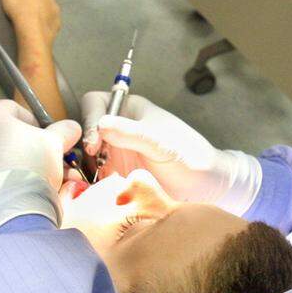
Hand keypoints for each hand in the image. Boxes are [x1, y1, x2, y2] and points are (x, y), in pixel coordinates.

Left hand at [0, 100, 81, 257]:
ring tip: (36, 184)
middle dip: (27, 150)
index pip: (15, 111)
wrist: (2, 214)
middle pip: (2, 136)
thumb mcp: (54, 144)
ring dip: (14, 168)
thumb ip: (63, 132)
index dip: (37, 126)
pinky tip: (16, 197)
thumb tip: (71, 128)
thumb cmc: (28, 169)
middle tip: (47, 165)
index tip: (50, 142)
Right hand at [1, 0, 60, 46]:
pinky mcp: (56, 23)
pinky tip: (34, 27)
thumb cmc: (20, 10)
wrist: (31, 32)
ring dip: (38, 12)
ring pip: (45, 8)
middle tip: (21, 9)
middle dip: (32, 1)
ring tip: (27, 19)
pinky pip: (49, 21)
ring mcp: (55, 10)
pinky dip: (43, 23)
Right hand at [80, 92, 261, 215]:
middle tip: (96, 163)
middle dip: (86, 145)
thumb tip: (101, 123)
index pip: (95, 103)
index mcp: (130, 109)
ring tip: (99, 179)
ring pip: (88, 153)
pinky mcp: (117, 174)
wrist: (205, 186)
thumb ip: (132, 133)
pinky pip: (96, 174)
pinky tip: (102, 189)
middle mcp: (120, 128)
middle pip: (86, 128)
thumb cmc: (190, 155)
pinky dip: (93, 181)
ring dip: (88, 165)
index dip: (90, 120)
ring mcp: (117, 151)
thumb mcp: (161, 142)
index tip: (96, 143)